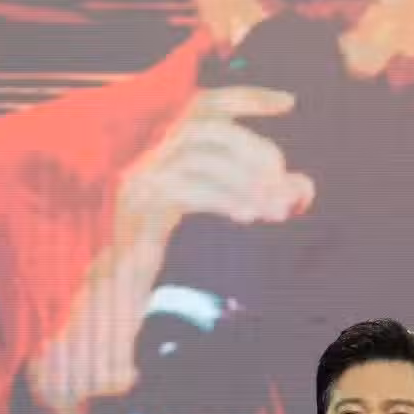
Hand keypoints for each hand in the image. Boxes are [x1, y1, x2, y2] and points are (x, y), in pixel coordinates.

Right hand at [27, 85, 314, 413]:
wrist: (109, 316)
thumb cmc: (166, 277)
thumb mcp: (217, 232)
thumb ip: (258, 205)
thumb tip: (304, 189)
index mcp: (163, 158)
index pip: (203, 107)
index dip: (246, 97)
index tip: (290, 102)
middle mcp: (144, 161)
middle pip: (204, 126)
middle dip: (252, 147)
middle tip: (283, 182)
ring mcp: (135, 182)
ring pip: (195, 153)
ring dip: (242, 175)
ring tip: (272, 208)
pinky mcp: (135, 209)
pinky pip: (184, 188)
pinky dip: (222, 196)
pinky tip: (248, 216)